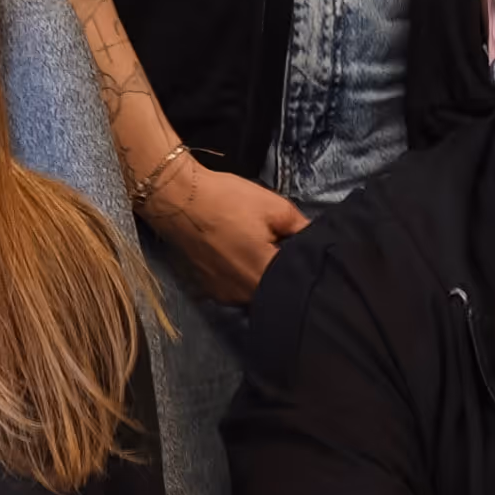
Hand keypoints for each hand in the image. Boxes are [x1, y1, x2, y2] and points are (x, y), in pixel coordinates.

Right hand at [137, 156, 309, 309]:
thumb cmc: (228, 200)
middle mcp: (245, 295)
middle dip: (283, 272)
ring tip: (259, 251)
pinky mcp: (208, 290)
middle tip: (282, 247)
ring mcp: (224, 295)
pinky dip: (242, 277)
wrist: (178, 199)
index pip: (298, 279)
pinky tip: (238, 257)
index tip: (305, 250)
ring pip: (255, 291)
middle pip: (276, 289)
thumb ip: (302, 227)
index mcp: (265, 276)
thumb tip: (317, 238)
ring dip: (261, 276)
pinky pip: (235, 290)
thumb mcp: (275, 207)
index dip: (305, 264)